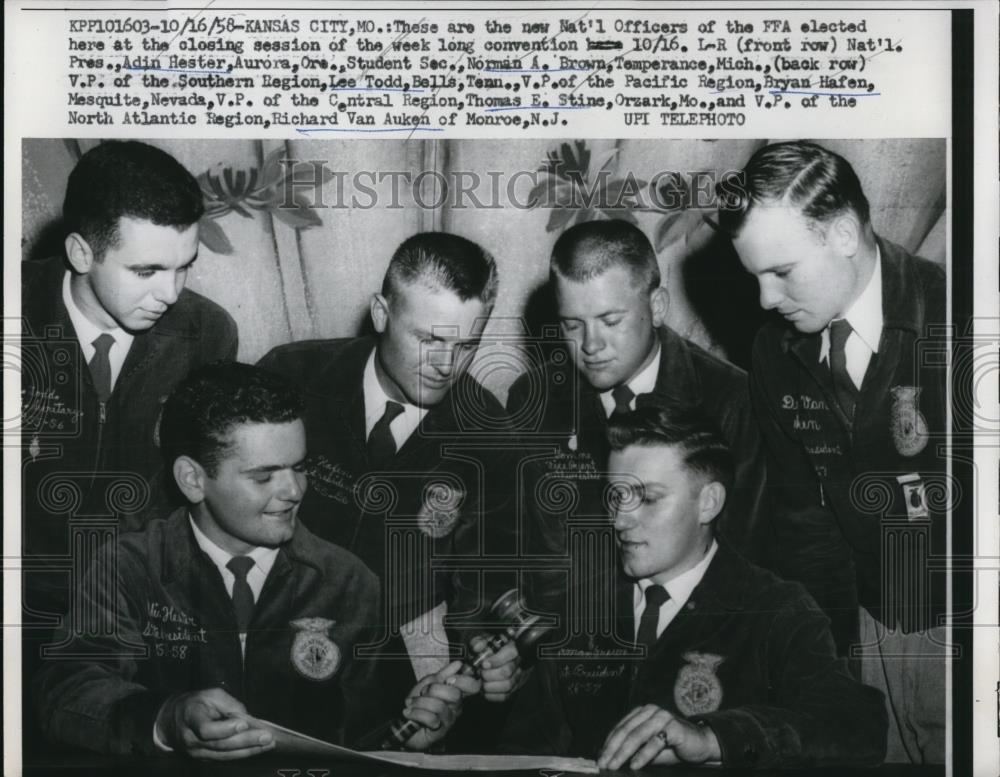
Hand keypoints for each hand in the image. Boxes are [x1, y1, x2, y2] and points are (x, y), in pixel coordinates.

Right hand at [155, 688, 274, 759]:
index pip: (206, 729)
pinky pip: (224, 759)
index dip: (225, 728)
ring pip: (224, 755)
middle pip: (220, 744)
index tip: (244, 723)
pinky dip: (242, 754)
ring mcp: (196, 753)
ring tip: (268, 744)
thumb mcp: (211, 694)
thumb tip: (247, 717)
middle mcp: (191, 740)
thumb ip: (229, 704)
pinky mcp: (204, 758)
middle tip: (266, 736)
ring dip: (249, 750)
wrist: (173, 720)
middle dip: (246, 741)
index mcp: (191, 719)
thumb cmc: (195, 704)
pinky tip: (257, 749)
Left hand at [402, 660, 480, 749]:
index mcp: (455, 693)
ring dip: (420, 702)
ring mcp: (448, 720)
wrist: (403, 721)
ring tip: (411, 704)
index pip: (472, 686)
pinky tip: (410, 713)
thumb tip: (458, 664)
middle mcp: (455, 707)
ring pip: (439, 706)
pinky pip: (430, 718)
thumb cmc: (417, 703)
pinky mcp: (439, 732)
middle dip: (433, 689)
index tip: (448, 679)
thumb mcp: (428, 683)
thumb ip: (443, 674)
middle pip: (454, 694)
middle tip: (423, 692)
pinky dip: (416, 713)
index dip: (463, 680)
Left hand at [470, 635, 523, 702]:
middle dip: (490, 674)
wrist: (497, 658)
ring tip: (482, 682)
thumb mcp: (484, 641)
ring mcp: (518, 677)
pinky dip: (492, 695)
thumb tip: (477, 648)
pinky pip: (506, 696)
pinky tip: (485, 690)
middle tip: (481, 673)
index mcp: (513, 646)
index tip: (484, 664)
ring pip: (508, 685)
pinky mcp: (515, 689)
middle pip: (507, 671)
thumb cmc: (491, 648)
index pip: (511, 652)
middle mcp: (519, 662)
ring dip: (491, 686)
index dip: (497, 660)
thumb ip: (479, 642)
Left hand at [597, 704, 720, 769]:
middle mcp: (651, 711)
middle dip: (612, 750)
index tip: (599, 759)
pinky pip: (655, 742)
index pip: (620, 728)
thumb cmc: (673, 747)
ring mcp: (662, 717)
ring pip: (637, 735)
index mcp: (642, 712)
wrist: (701, 744)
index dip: (608, 744)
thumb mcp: (649, 750)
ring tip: (614, 765)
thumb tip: (612, 759)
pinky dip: (643, 755)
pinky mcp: (674, 727)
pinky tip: (635, 765)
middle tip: (604, 764)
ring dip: (623, 753)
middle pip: (626, 731)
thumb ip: (633, 751)